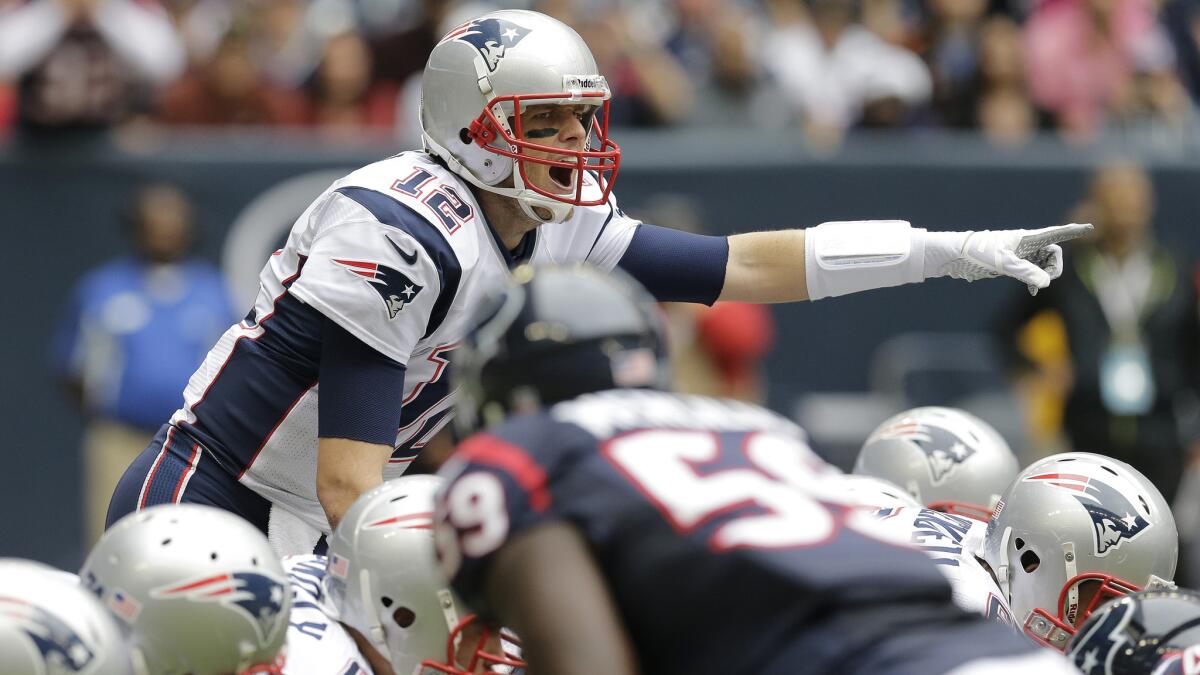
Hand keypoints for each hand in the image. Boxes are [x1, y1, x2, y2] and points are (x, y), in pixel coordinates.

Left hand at [924, 223, 1092, 294]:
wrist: (956, 256)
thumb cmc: (978, 252)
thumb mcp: (1004, 263)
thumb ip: (1026, 272)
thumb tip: (1046, 283)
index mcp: (1026, 238)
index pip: (1055, 234)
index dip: (1072, 232)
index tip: (1089, 227)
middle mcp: (1026, 244)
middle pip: (1053, 255)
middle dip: (1054, 268)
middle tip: (1045, 280)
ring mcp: (1019, 255)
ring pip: (1043, 265)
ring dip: (1044, 276)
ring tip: (1035, 287)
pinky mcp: (1011, 265)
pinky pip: (1032, 272)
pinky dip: (1035, 280)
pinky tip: (1032, 289)